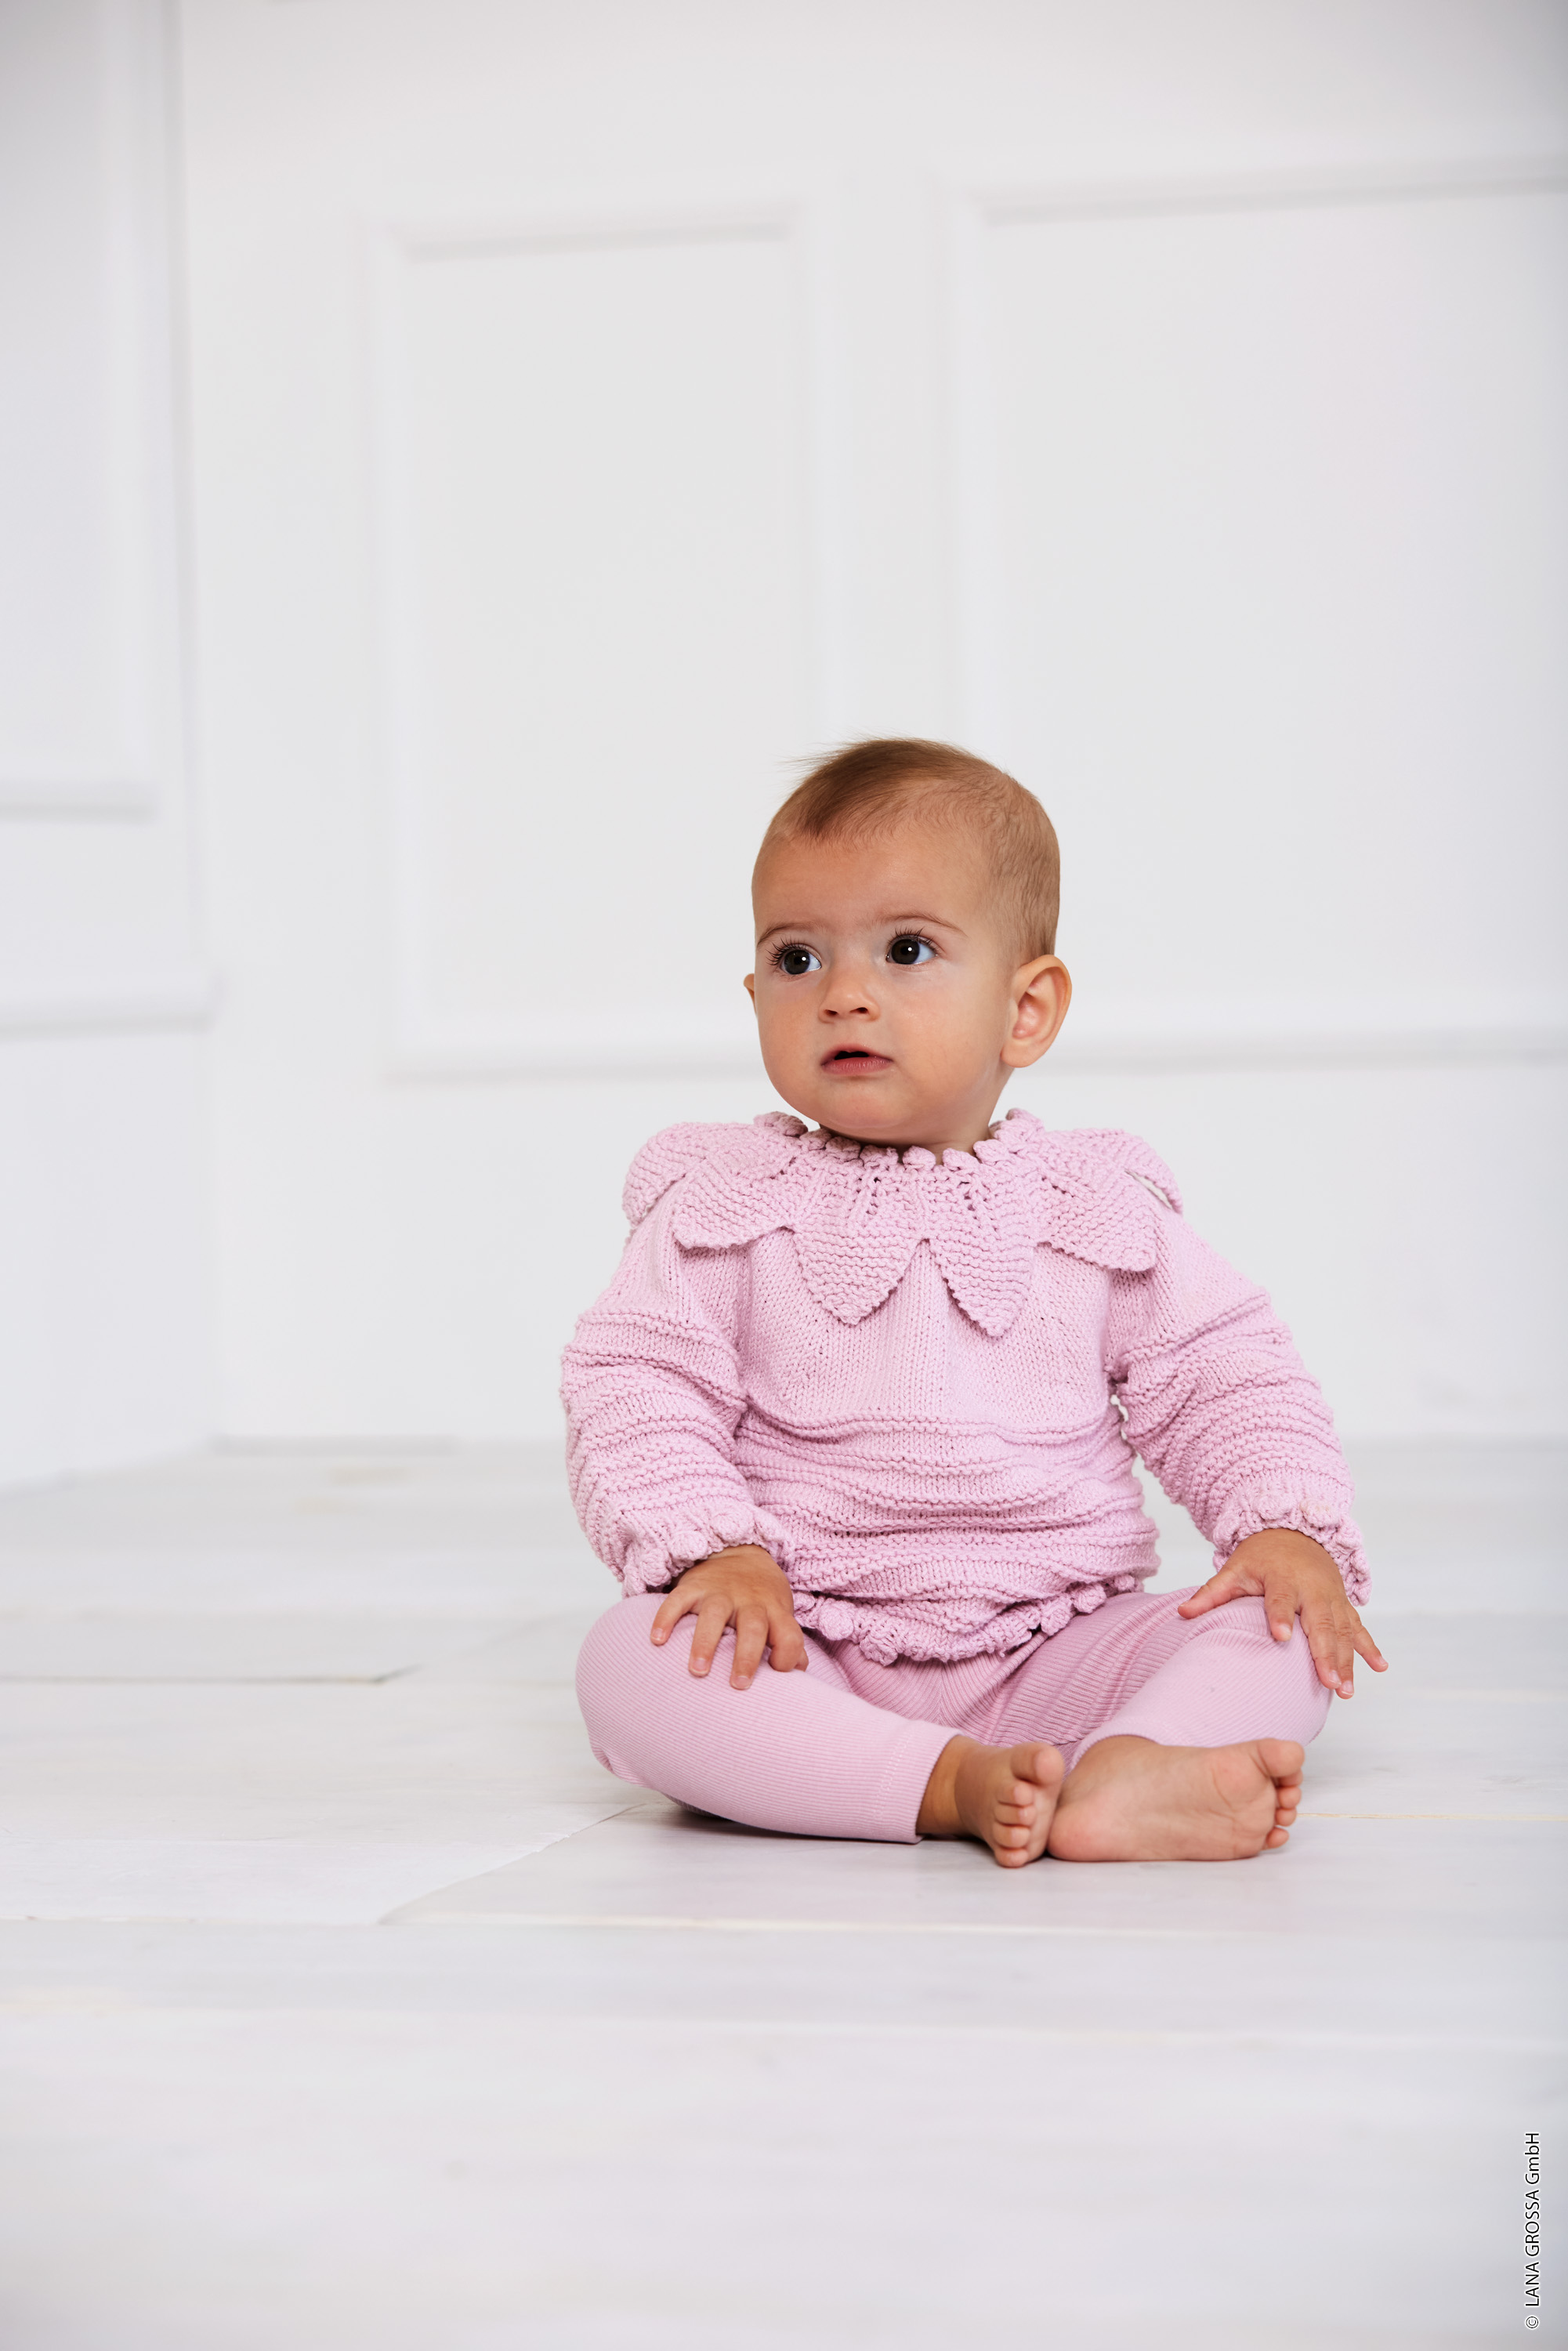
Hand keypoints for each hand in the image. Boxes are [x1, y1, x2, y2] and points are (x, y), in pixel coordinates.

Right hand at [650, 1545, 808, 1689]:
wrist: (740, 1552)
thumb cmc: (762, 1598)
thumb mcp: (780, 1614)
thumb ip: (789, 1643)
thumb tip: (799, 1676)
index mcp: (774, 1611)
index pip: (789, 1635)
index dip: (788, 1656)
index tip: (777, 1674)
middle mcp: (749, 1601)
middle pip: (753, 1627)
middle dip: (746, 1656)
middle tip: (738, 1684)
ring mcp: (721, 1592)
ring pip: (715, 1614)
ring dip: (705, 1643)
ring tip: (698, 1670)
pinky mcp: (694, 1586)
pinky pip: (678, 1600)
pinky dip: (666, 1619)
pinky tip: (657, 1640)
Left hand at [1177, 1527, 1387, 1697]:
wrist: (1295, 1534)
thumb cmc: (1261, 1557)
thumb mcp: (1235, 1569)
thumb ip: (1212, 1593)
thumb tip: (1182, 1613)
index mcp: (1281, 1578)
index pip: (1280, 1599)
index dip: (1280, 1617)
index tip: (1280, 1637)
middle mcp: (1311, 1588)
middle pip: (1319, 1623)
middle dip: (1325, 1654)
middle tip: (1327, 1682)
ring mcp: (1331, 1597)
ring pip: (1342, 1631)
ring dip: (1347, 1661)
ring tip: (1345, 1690)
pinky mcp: (1343, 1604)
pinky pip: (1359, 1626)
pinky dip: (1369, 1647)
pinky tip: (1380, 1667)